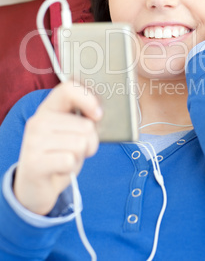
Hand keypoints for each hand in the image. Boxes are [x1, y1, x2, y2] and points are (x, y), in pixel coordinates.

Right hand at [14, 82, 101, 214]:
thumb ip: (84, 120)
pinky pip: (70, 161)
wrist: (35, 186)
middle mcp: (38, 121)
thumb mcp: (71, 132)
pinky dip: (70, 169)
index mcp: (49, 108)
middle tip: (76, 150)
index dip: (89, 99)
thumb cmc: (60, 154)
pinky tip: (59, 169)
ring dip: (80, 156)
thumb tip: (100, 114)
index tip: (98, 115)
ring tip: (65, 159)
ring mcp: (33, 141)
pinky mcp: (34, 162)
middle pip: (86, 126)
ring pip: (81, 144)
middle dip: (90, 142)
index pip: (69, 89)